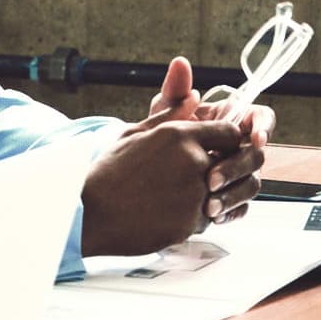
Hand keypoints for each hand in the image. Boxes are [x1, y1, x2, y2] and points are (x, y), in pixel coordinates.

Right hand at [81, 110, 263, 255]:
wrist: (90, 213)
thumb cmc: (107, 173)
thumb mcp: (134, 133)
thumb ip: (171, 115)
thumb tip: (194, 96)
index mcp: (180, 135)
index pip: (230, 133)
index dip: (226, 142)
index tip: (217, 149)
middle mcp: (193, 162)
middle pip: (230, 165)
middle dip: (219, 171)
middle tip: (192, 178)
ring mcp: (194, 194)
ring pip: (220, 195)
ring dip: (205, 197)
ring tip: (171, 198)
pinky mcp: (190, 223)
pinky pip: (206, 220)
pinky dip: (192, 219)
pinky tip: (165, 214)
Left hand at [157, 57, 281, 230]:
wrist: (148, 178)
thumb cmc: (162, 140)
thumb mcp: (165, 116)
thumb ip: (175, 92)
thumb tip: (180, 62)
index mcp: (232, 122)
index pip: (261, 117)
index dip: (264, 126)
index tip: (256, 138)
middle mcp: (240, 148)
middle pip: (258, 155)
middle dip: (237, 167)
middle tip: (212, 178)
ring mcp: (238, 175)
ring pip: (253, 184)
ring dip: (234, 194)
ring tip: (209, 205)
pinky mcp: (232, 198)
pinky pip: (242, 207)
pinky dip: (230, 212)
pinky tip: (213, 216)